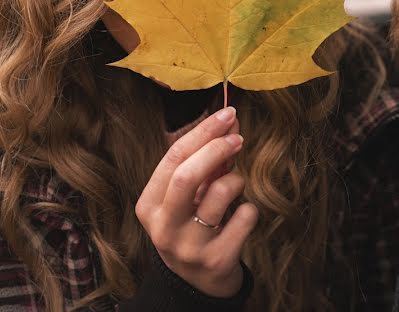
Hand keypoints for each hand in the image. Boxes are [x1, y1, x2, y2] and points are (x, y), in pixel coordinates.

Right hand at [135, 106, 257, 297]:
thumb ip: (201, 163)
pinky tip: (240, 220)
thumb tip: (229, 122)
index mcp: (149, 206)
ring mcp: (189, 247)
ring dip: (236, 180)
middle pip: (188, 174)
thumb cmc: (192, 227)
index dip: (203, 131)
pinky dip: (249, 210)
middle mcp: (164, 227)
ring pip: (221, 192)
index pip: (173, 158)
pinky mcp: (217, 260)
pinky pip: (246, 216)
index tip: (227, 114)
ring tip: (235, 188)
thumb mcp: (185, 198)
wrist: (197, 285)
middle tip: (238, 137)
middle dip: (217, 148)